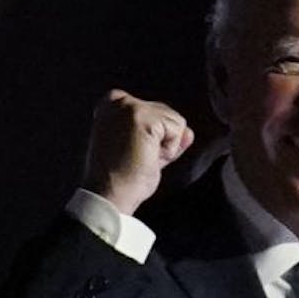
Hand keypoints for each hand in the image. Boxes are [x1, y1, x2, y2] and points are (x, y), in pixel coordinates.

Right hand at [83, 90, 193, 212]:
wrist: (110, 195)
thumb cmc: (121, 179)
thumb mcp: (144, 150)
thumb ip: (164, 137)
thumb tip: (188, 133)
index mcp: (112, 106)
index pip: (156, 112)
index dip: (155, 136)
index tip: (132, 152)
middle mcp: (119, 101)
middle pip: (168, 114)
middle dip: (161, 141)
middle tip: (138, 158)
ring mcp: (130, 107)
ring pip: (176, 121)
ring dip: (166, 146)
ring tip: (141, 157)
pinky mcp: (142, 117)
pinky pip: (178, 129)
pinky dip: (169, 150)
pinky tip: (147, 157)